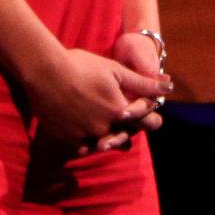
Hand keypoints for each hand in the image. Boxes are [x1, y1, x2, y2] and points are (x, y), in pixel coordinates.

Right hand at [24, 47, 170, 149]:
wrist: (45, 72)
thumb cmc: (81, 66)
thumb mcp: (116, 70)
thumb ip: (143, 83)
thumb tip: (169, 87)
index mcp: (119, 111)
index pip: (144, 121)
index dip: (149, 118)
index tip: (151, 116)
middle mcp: (105, 128)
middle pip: (125, 135)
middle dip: (130, 129)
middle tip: (128, 121)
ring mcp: (85, 136)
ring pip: (105, 144)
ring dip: (111, 139)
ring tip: (112, 134)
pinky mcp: (68, 140)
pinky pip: (84, 148)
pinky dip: (89, 143)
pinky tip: (90, 137)